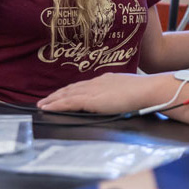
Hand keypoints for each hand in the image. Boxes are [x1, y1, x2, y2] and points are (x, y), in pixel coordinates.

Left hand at [38, 72, 157, 113]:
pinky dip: (56, 105)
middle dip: (57, 94)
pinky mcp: (91, 99)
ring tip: (42, 104)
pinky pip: (68, 102)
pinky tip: (47, 108)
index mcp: (105, 80)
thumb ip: (120, 94)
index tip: (62, 93)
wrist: (147, 90)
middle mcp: (96, 83)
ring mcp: (92, 90)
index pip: (83, 85)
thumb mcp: (128, 91)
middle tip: (45, 100)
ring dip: (53, 99)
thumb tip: (119, 98)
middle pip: (72, 88)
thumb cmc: (144, 93)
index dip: (70, 90)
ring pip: (67, 94)